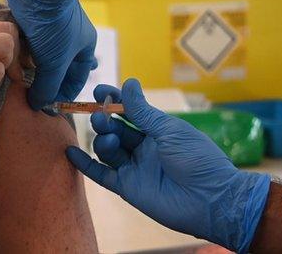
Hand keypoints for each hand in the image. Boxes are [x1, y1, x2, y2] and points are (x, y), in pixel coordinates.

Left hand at [5, 0, 96, 109]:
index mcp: (84, 48)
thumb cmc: (54, 26)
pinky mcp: (34, 22)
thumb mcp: (55, 62)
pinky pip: (28, 44)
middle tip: (30, 95)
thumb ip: (48, 87)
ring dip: (31, 69)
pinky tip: (12, 61)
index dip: (61, 96)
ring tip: (18, 80)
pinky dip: (21, 54)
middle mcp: (71, 39)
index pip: (76, 81)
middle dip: (44, 82)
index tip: (44, 107)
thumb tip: (39, 104)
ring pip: (41, 57)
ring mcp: (52, 30)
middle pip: (58, 70)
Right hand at [66, 79, 270, 252]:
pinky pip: (101, 174)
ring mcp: (134, 168)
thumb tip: (128, 83)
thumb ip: (143, 111)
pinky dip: (85, 164)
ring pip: (107, 150)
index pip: (130, 112)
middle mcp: (143, 148)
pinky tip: (71, 152)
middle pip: (115, 129)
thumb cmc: (197, 159)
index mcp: (157, 131)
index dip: (114, 100)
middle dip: (105, 119)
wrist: (210, 199)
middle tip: (100, 115)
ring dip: (102, 140)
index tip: (100, 91)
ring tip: (109, 138)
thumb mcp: (170, 130)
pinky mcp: (127, 187)